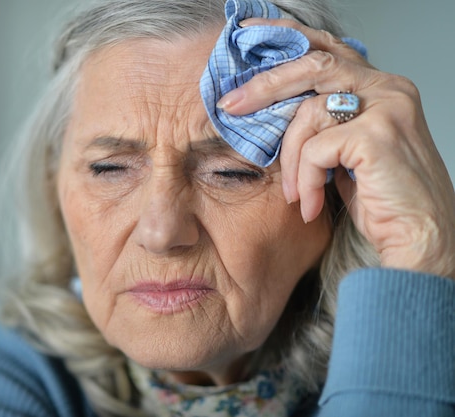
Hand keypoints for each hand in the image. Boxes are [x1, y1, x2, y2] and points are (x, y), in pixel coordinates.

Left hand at [218, 18, 454, 278]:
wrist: (419, 240)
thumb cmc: (381, 199)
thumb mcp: (346, 151)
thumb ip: (323, 123)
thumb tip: (272, 109)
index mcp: (381, 86)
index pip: (327, 49)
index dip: (286, 38)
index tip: (247, 34)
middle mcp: (388, 88)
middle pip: (312, 64)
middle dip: (264, 85)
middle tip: (230, 104)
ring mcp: (387, 108)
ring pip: (307, 113)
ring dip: (291, 160)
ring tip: (296, 195)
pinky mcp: (377, 136)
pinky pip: (316, 148)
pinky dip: (305, 180)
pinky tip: (311, 204)